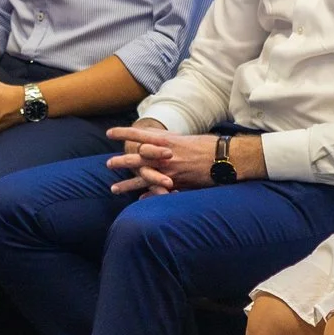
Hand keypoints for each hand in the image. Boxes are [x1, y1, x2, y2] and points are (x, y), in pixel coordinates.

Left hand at [104, 125, 259, 194]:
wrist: (225, 157)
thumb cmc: (208, 146)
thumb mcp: (186, 139)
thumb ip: (170, 142)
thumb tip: (158, 141)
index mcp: (168, 140)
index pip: (140, 135)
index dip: (124, 133)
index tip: (110, 133)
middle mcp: (166, 154)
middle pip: (137, 158)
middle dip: (122, 161)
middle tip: (108, 164)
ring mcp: (170, 170)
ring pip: (144, 177)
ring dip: (127, 183)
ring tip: (113, 188)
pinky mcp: (178, 183)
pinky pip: (158, 190)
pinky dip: (148, 196)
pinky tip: (138, 201)